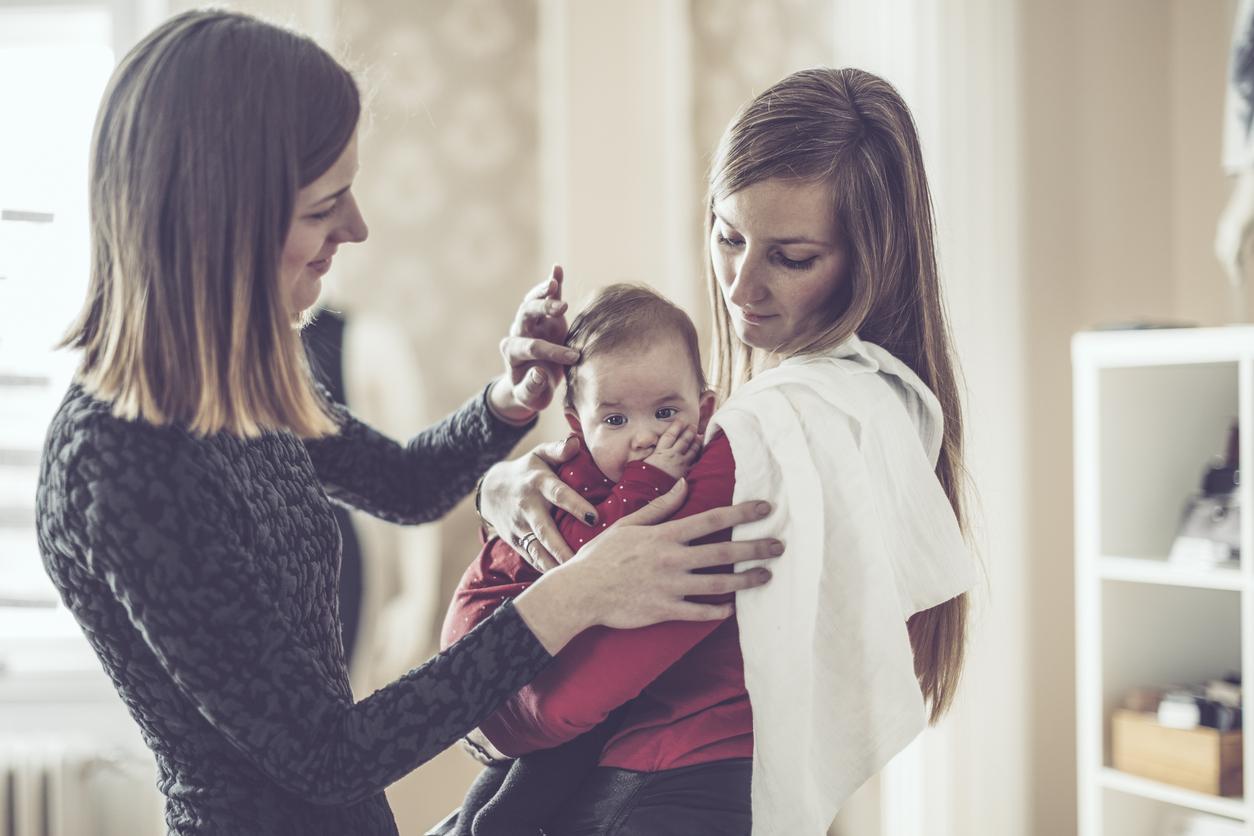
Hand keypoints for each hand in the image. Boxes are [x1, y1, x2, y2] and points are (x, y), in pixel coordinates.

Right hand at [479, 436, 598, 571]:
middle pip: (545, 531)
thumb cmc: (528, 470)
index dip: (576, 505)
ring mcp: (520, 527)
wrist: (491, 490)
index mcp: (538, 483)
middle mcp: (528, 506)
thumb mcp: (540, 454)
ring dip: (554, 565)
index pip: (559, 494)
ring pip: (537, 550)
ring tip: (574, 577)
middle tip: (584, 561)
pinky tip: (562, 580)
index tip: (594, 518)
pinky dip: (545, 569)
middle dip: (563, 548)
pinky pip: (531, 558)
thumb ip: (558, 449)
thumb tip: (575, 442)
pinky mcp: (516, 541)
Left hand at [488, 265, 579, 422]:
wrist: (533, 385)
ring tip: (554, 285)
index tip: (573, 358)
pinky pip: (546, 297)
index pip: (531, 346)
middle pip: (526, 315)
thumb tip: (537, 373)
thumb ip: (531, 388)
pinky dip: (552, 283)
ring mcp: (532, 323)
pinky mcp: (545, 318)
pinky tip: (557, 268)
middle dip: (542, 310)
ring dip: (544, 293)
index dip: (552, 351)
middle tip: (562, 309)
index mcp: (512, 352)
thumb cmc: (532, 393)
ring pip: (533, 302)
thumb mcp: (530, 398)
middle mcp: (519, 332)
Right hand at [512, 484, 781, 652]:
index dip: (742, 513)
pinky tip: (732, 608)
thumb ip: (661, 506)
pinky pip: (700, 612)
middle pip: (724, 552)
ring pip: (718, 584)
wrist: (581, 591)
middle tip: (780, 546)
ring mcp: (671, 587)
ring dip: (746, 580)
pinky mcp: (665, 610)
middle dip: (756, 549)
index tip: (765, 508)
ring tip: (767, 576)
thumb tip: (684, 483)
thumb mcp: (630, 524)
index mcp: (666, 535)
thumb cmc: (602, 555)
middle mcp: (673, 560)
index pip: (712, 520)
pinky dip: (718, 611)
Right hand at [642, 423, 700, 478]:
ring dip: (696, 441)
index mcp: (661, 451)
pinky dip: (698, 456)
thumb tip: (647, 445)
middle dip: (689, 431)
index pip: (670, 435)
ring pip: (691, 449)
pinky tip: (701, 452)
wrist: (649, 491)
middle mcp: (672, 455)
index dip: (676, 426)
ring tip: (699, 436)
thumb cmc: (642, 477)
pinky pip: (694, 462)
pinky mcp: (685, 473)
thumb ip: (646, 452)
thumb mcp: (640, 461)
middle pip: (683, 440)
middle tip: (693, 425)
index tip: (681, 419)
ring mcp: (680, 464)